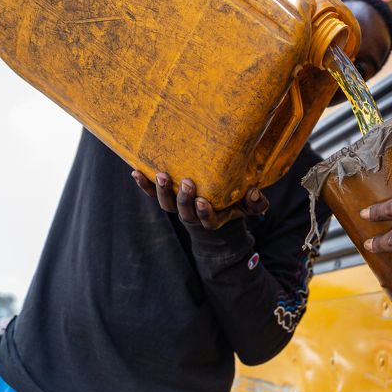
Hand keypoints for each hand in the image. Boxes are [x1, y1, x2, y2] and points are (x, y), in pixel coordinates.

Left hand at [131, 170, 268, 229]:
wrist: (217, 207)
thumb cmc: (237, 204)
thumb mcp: (250, 206)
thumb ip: (256, 202)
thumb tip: (254, 192)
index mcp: (213, 218)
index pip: (208, 220)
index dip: (204, 213)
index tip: (203, 201)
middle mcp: (192, 215)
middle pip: (184, 211)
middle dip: (184, 198)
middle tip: (187, 182)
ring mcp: (178, 206)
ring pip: (166, 204)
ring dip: (162, 190)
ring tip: (162, 174)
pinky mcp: (167, 196)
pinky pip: (152, 193)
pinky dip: (144, 184)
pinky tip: (136, 171)